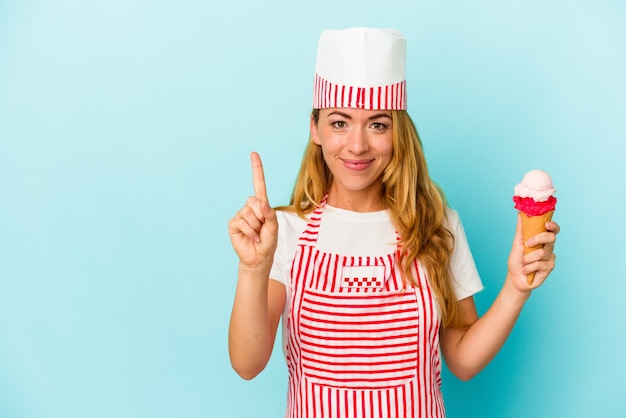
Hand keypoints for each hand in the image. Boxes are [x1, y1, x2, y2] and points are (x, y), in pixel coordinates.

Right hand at [228, 152, 277, 267]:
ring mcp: (240, 215)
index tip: (253, 154)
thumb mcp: (274, 227)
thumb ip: (269, 214)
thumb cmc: (268, 242)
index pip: (258, 184)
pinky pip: (242, 222)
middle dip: (261, 216)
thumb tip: (260, 203)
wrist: (259, 258)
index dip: (256, 169)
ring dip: (256, 227)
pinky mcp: (233, 224)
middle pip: (254, 201)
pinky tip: (252, 238)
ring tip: (257, 235)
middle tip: (262, 228)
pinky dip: (250, 232)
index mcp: (261, 205)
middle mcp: (249, 207)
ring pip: (249, 214)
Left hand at [507, 214, 559, 291]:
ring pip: (542, 252)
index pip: (553, 230)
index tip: (546, 224)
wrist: (515, 277)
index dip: (553, 226)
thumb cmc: (517, 260)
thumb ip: (520, 229)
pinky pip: (539, 264)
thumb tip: (519, 213)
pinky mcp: (549, 268)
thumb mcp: (517, 243)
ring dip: (528, 258)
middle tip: (527, 244)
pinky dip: (528, 267)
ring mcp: (550, 258)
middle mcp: (548, 247)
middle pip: (551, 238)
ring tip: (523, 263)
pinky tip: (526, 270)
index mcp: (542, 240)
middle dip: (538, 239)